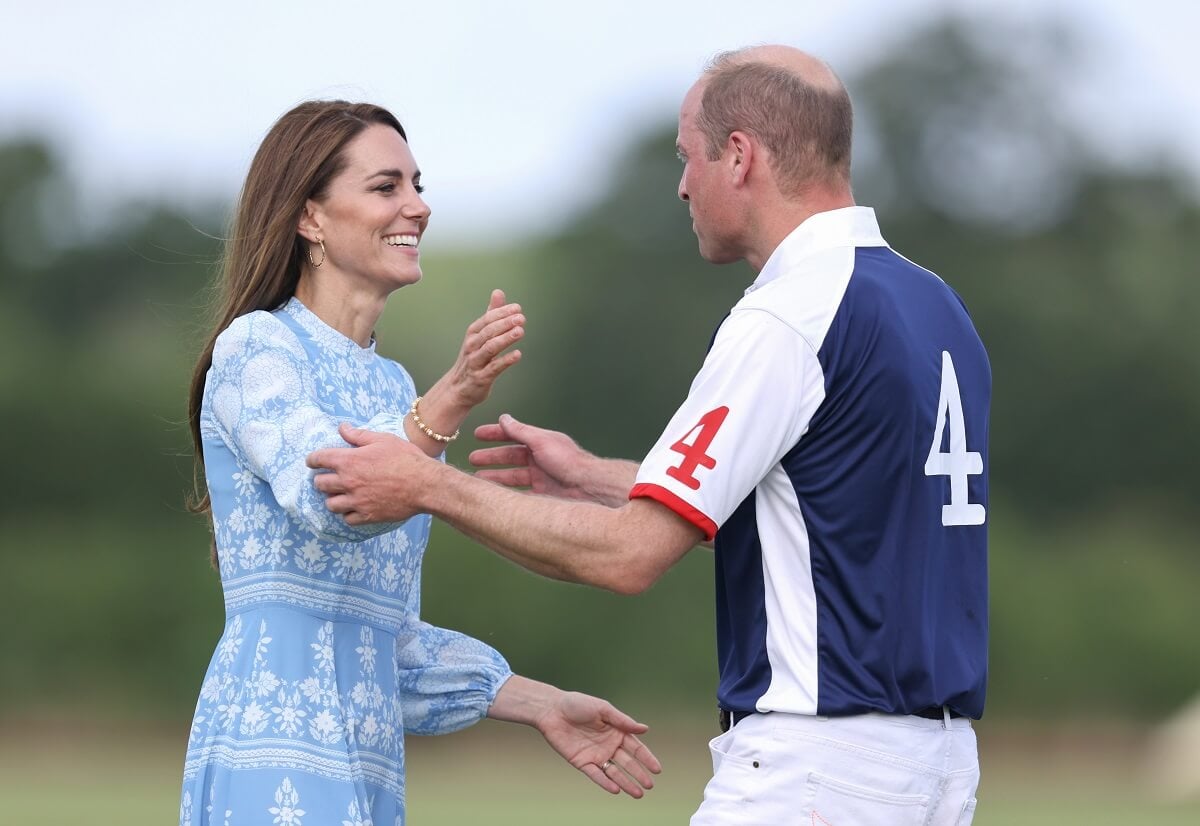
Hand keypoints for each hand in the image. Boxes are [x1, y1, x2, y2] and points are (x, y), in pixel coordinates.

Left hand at [307, 424, 439, 523]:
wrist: (424, 484)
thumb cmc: (405, 458)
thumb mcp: (383, 439)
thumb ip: (359, 435)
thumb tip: (342, 428)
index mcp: (349, 461)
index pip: (319, 459)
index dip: (312, 459)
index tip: (312, 461)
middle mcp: (348, 482)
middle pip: (320, 484)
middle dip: (321, 479)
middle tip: (327, 478)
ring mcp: (356, 501)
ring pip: (331, 504)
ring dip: (332, 498)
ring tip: (339, 495)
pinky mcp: (367, 515)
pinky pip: (347, 519)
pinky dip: (347, 514)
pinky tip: (353, 508)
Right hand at [441, 289, 524, 409]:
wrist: (457, 388)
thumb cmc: (473, 358)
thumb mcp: (480, 335)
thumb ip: (491, 314)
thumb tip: (498, 292)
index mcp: (473, 334)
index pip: (487, 319)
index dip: (502, 313)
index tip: (517, 308)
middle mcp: (472, 346)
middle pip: (489, 332)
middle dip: (505, 323)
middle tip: (521, 318)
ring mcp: (476, 362)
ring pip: (490, 348)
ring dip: (505, 339)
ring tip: (520, 331)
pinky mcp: (481, 378)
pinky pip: (494, 368)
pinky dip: (505, 360)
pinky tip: (518, 355)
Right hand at [470, 414, 593, 499]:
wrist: (588, 487)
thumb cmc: (568, 461)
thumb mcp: (541, 441)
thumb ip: (520, 431)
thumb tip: (504, 417)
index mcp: (540, 443)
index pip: (513, 436)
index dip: (495, 434)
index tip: (477, 435)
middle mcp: (540, 460)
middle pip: (510, 457)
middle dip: (491, 457)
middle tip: (472, 459)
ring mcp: (541, 478)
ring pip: (512, 477)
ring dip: (495, 477)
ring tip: (477, 479)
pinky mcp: (543, 496)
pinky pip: (520, 495)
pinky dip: (507, 496)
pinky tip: (494, 496)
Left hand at [536, 691, 661, 797]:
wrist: (551, 710)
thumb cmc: (577, 704)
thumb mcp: (602, 709)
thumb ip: (622, 721)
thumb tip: (644, 729)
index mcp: (616, 731)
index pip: (636, 748)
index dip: (646, 758)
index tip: (657, 769)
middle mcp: (608, 745)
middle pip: (627, 763)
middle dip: (639, 774)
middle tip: (650, 785)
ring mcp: (596, 755)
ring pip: (614, 772)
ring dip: (626, 782)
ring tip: (638, 793)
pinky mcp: (582, 762)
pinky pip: (596, 775)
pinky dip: (605, 782)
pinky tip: (616, 790)